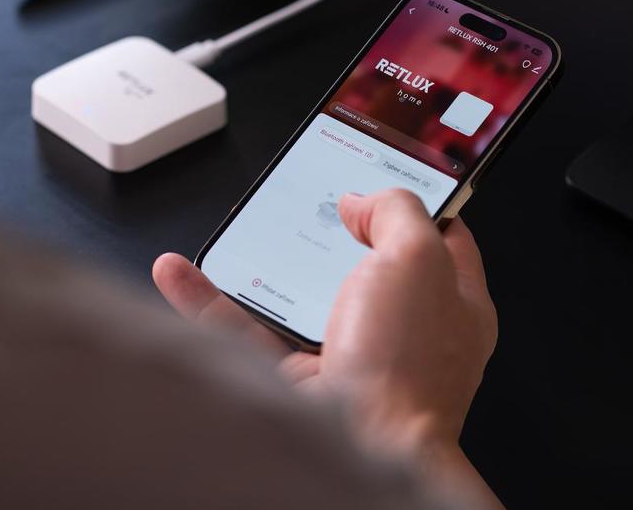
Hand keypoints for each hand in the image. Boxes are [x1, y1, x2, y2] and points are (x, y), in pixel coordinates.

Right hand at [153, 189, 499, 506]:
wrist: (363, 453)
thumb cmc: (405, 367)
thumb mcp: (416, 258)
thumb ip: (396, 212)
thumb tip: (362, 201)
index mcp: (451, 302)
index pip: (440, 238)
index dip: (412, 202)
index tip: (377, 179)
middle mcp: (405, 331)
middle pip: (366, 264)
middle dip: (331, 230)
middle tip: (304, 199)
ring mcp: (353, 356)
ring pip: (299, 297)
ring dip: (261, 264)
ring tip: (236, 231)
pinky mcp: (302, 381)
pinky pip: (249, 332)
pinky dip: (209, 303)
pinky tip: (181, 275)